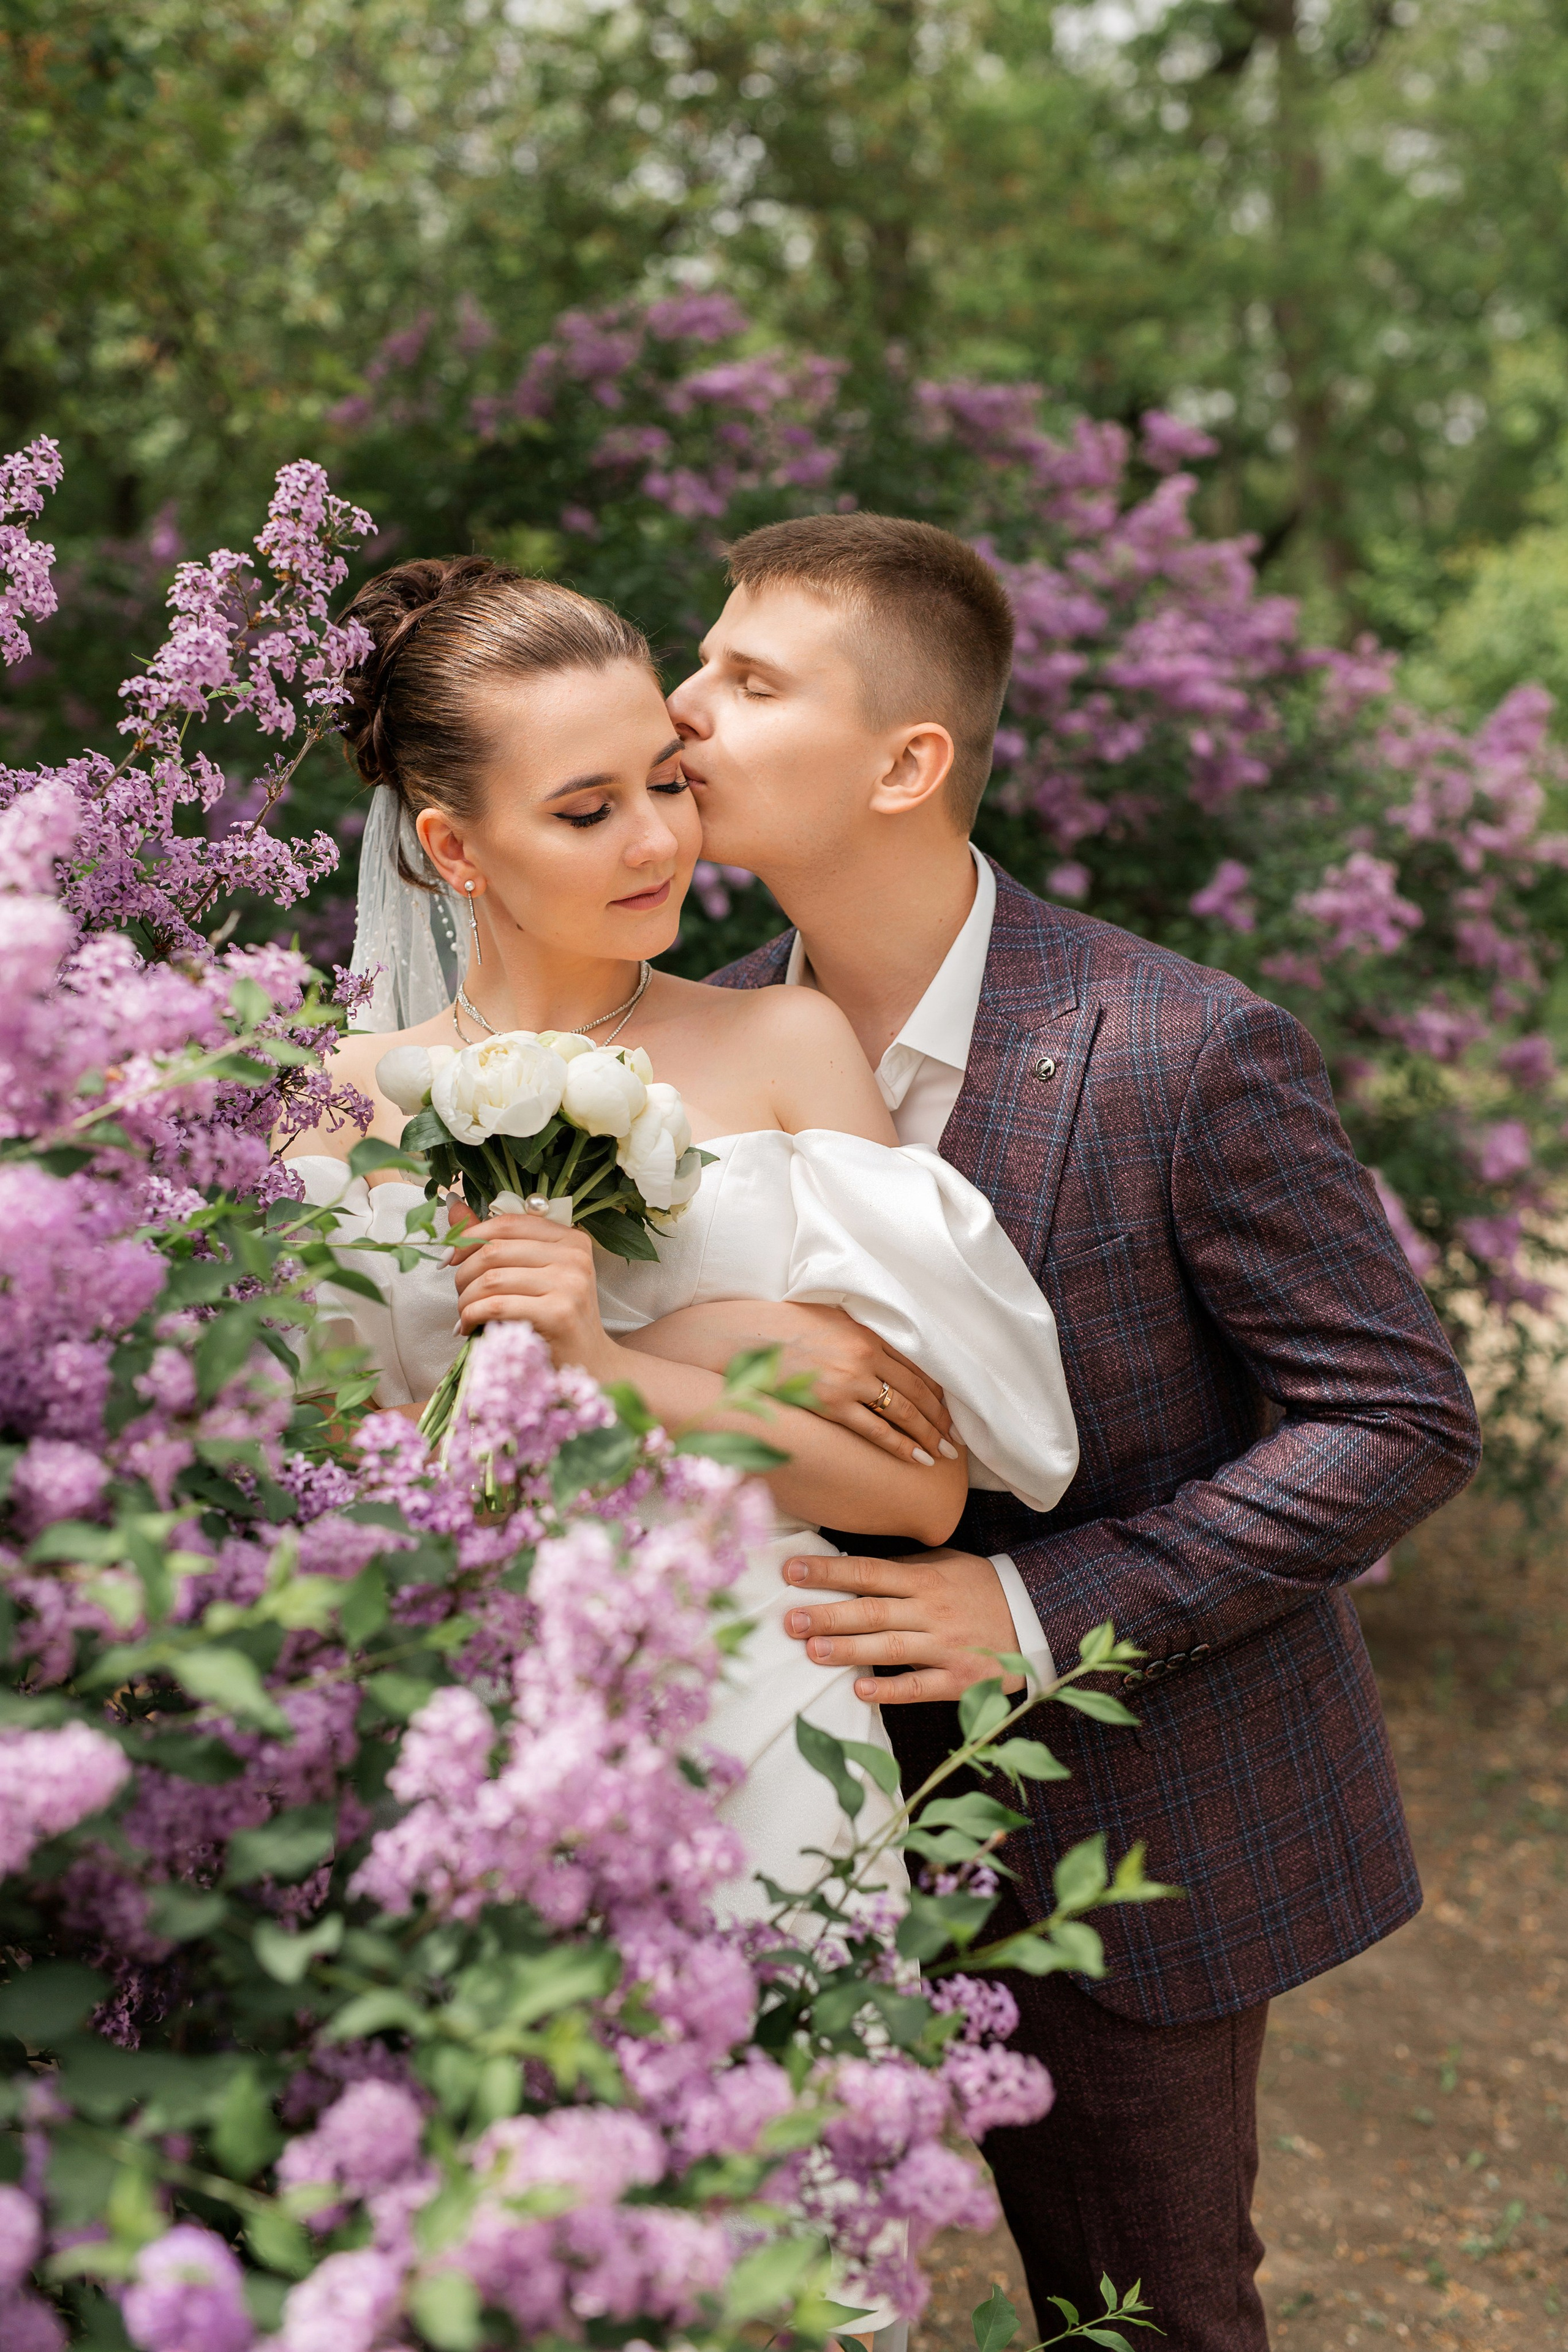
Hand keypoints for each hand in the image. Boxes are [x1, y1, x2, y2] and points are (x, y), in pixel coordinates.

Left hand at [447, 1206, 617, 1375]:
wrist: (591, 1362)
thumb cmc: (556, 1318)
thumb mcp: (534, 1273)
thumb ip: (497, 1241)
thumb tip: (455, 1205)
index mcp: (570, 1239)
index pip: (508, 1223)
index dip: (470, 1237)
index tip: (450, 1258)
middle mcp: (573, 1256)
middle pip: (495, 1250)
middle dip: (464, 1273)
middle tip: (460, 1294)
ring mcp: (569, 1284)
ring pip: (492, 1279)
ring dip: (466, 1299)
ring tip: (464, 1313)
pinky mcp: (559, 1313)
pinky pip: (498, 1305)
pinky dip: (473, 1316)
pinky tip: (469, 1326)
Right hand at [772, 1304, 957, 1465]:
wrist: (748, 1338)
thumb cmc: (786, 1328)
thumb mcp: (832, 1321)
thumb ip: (861, 1336)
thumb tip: (883, 1354)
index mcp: (868, 1333)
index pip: (916, 1366)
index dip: (938, 1390)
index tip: (950, 1408)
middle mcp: (865, 1355)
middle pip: (916, 1390)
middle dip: (940, 1417)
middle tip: (956, 1438)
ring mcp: (850, 1381)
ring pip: (903, 1412)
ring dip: (928, 1434)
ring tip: (943, 1452)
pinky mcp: (831, 1404)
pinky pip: (875, 1430)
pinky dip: (900, 1445)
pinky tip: (916, 1458)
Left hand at [781, 1545, 1026, 1704]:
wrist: (1036, 1618)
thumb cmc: (980, 1589)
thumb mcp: (947, 1564)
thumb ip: (904, 1567)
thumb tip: (853, 1566)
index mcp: (925, 1579)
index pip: (868, 1572)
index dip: (829, 1571)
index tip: (792, 1572)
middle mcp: (931, 1610)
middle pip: (872, 1610)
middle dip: (827, 1614)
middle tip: (790, 1620)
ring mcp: (946, 1646)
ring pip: (890, 1647)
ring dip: (848, 1649)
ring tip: (812, 1651)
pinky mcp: (959, 1679)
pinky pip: (921, 1686)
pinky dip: (890, 1690)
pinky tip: (860, 1690)